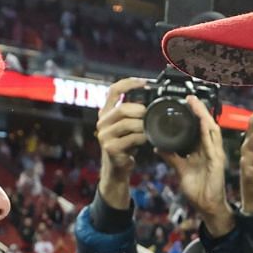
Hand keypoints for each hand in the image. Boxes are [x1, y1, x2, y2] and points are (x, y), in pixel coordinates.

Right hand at [94, 77, 150, 208]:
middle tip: (150, 116)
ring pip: (127, 123)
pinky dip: (142, 138)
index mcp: (106, 112)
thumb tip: (150, 97)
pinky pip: (131, 138)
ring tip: (149, 130)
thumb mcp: (127, 126)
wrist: (117, 170)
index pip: (114, 90)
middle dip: (140, 111)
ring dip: (142, 126)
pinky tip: (146, 140)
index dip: (129, 83)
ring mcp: (104, 135)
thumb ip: (133, 112)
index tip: (145, 82)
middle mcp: (102, 122)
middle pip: (122, 108)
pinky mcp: (110, 148)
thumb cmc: (125, 146)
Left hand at [162, 96, 233, 236]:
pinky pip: (212, 143)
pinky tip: (203, 122)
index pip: (199, 128)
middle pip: (206, 125)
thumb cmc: (198, 189)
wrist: (206, 206)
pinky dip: (207, 132)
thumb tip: (158, 147)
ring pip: (211, 130)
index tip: (184, 104)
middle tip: (190, 98)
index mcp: (202, 150)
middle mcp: (210, 150)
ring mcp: (215, 154)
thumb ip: (171, 157)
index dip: (193, 115)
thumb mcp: (180, 169)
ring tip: (195, 104)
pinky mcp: (217, 161)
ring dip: (204, 116)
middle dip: (199, 110)